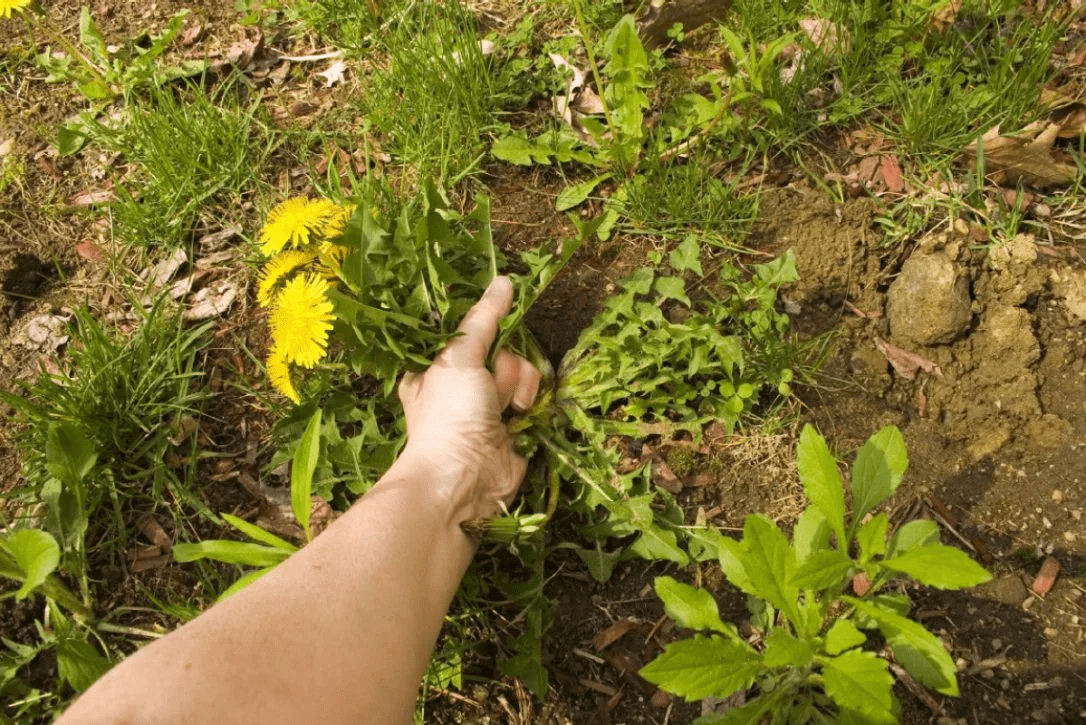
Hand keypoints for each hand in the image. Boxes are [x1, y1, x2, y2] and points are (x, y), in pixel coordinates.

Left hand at [396, 277, 540, 520]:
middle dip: (506, 364)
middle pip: (502, 351)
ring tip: (510, 408)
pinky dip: (533, 406)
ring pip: (522, 373)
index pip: (468, 334)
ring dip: (521, 385)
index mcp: (437, 369)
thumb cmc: (450, 414)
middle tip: (493, 383)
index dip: (485, 328)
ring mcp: (489, 409)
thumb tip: (504, 280)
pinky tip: (523, 417)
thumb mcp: (461, 357)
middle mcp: (462, 387)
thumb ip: (484, 319)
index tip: (498, 321)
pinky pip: (534, 400)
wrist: (464, 477)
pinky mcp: (514, 429)